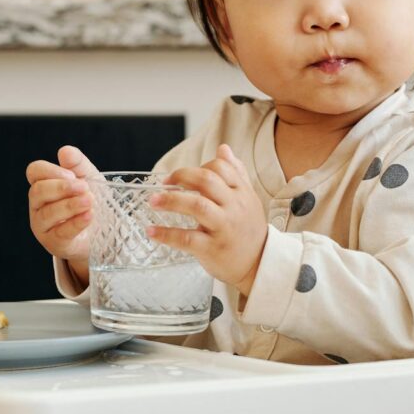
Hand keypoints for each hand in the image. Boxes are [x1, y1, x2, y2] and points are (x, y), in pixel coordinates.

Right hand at [26, 145, 99, 287]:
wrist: (101, 231)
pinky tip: (88, 216)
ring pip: (48, 213)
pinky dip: (76, 223)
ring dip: (70, 205)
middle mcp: (38, 205)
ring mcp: (43, 225)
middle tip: (84, 187)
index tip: (72, 175)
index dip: (50, 171)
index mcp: (43, 185)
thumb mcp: (88, 178)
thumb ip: (77, 164)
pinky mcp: (54, 243)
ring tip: (89, 201)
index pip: (34, 171)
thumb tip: (64, 151)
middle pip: (38, 191)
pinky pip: (61, 232)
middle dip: (61, 188)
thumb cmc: (88, 201)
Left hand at [147, 144, 267, 295]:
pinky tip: (152, 232)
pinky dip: (167, 234)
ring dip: (171, 200)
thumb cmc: (248, 230)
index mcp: (241, 193)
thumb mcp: (248, 199)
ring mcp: (223, 228)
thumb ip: (236, 173)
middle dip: (182, 176)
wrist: (260, 264)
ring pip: (197, 206)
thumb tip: (223, 149)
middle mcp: (234, 207)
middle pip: (207, 181)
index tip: (182, 176)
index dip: (198, 167)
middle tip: (164, 182)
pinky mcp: (213, 249)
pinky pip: (187, 239)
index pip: (221, 168)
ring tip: (153, 201)